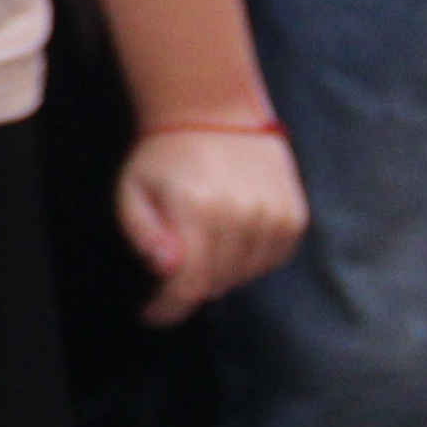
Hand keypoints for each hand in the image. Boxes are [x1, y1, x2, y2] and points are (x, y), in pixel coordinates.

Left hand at [120, 121, 307, 324]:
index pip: (189, 283)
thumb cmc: (164, 154)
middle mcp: (243, 217)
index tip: (152, 316)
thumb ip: (142, 233)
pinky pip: (271, 260)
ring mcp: (274, 217)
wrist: (213, 110)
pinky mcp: (295, 216)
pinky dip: (248, 259)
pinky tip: (230, 235)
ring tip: (202, 237)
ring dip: (220, 271)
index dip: (169, 307)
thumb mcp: (131, 188)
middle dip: (190, 281)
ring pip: (245, 275)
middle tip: (174, 259)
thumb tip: (166, 270)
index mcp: (198, 211)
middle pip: (217, 282)